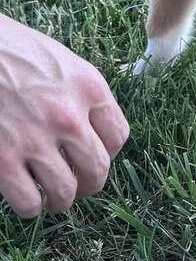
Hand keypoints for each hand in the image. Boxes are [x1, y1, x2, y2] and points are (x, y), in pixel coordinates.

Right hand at [0, 14, 129, 217]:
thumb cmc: (19, 53)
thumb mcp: (66, 64)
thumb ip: (83, 95)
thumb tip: (94, 127)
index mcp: (90, 89)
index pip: (118, 137)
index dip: (110, 153)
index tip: (98, 156)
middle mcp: (68, 117)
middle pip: (98, 168)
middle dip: (91, 183)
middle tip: (81, 185)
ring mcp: (35, 140)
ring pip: (65, 191)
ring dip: (62, 200)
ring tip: (55, 198)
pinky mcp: (3, 160)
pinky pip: (28, 202)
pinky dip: (31, 207)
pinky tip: (28, 198)